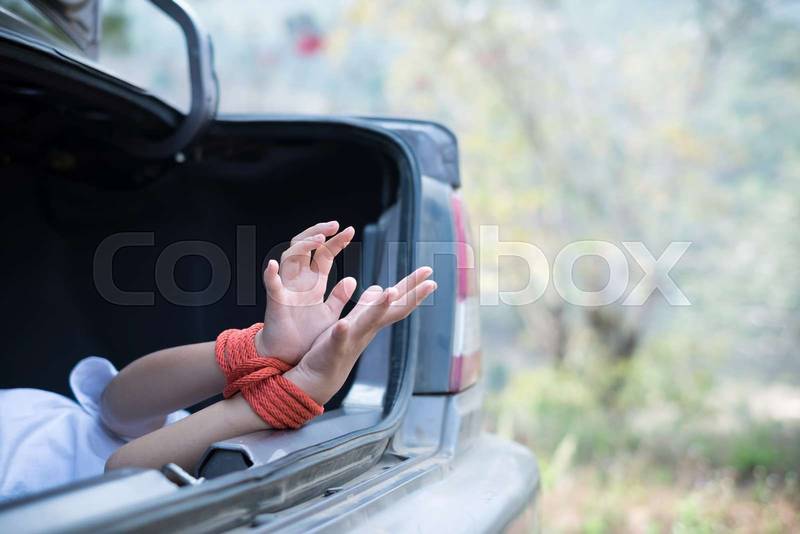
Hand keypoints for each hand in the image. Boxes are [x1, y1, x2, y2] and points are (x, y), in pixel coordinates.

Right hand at [257, 221, 356, 363]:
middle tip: (335, 225)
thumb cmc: (307, 335)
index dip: (336, 241)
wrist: (290, 357)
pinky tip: (273, 265)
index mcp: (313, 282)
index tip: (351, 231)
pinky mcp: (276, 302)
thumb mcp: (329, 313)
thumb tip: (353, 280)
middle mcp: (299, 280)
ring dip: (302, 246)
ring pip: (289, 257)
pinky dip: (271, 275)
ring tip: (318, 239)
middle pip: (304, 247)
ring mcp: (286, 288)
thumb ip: (339, 297)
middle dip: (318, 232)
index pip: (324, 254)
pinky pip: (271, 285)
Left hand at [285, 267, 436, 404]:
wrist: (318, 380)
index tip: (429, 271)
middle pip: (392, 310)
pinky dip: (342, 332)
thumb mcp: (353, 322)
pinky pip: (338, 340)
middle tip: (431, 281)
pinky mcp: (333, 349)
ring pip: (369, 322)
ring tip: (391, 291)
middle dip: (411, 295)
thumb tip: (379, 288)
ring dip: (380, 307)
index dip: (412, 286)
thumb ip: (365, 305)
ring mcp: (352, 339)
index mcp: (370, 321)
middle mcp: (366, 330)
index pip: (396, 302)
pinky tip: (343, 323)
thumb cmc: (334, 349)